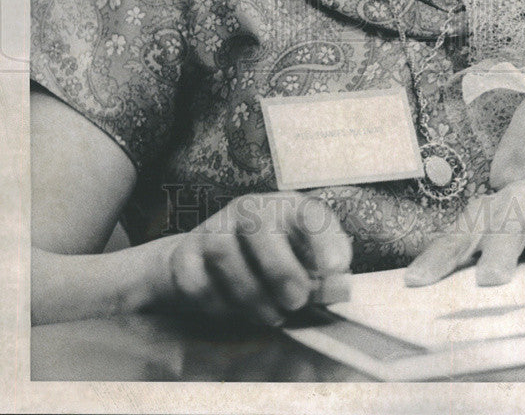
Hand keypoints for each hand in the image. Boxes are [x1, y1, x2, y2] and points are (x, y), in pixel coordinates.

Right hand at [165, 192, 351, 323]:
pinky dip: (218, 304)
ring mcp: (215, 227)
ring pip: (223, 251)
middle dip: (280, 269)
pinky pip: (196, 280)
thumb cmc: (272, 263)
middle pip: (258, 224)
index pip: (309, 212)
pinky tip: (234, 311)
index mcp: (288, 208)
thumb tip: (337, 287)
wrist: (211, 262)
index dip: (324, 238)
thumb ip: (322, 276)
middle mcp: (250, 209)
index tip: (335, 268)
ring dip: (250, 293)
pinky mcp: (186, 253)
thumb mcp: (303, 264)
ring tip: (271, 315)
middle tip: (296, 301)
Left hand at [405, 178, 524, 286]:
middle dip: (498, 252)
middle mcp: (517, 203)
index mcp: (484, 216)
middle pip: (505, 227)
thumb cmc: (511, 229)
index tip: (415, 284)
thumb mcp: (480, 239)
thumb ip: (453, 260)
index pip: (456, 239)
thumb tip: (414, 286)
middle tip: (491, 280)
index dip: (437, 261)